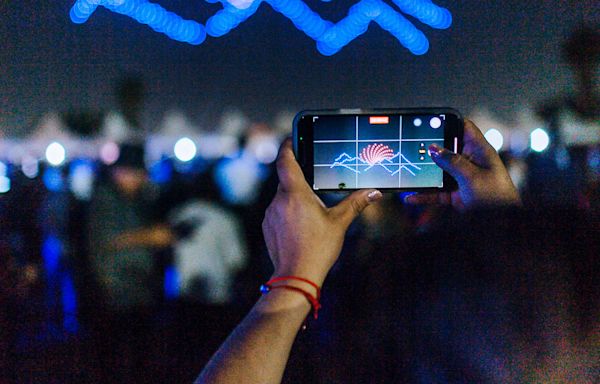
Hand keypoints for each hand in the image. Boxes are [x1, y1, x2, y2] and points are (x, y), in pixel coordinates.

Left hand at [262, 139, 382, 285]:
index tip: (293, 139)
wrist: (296, 276)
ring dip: (295, 199)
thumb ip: (355, 203)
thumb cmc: (318, 248)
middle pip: (287, 180)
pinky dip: (288, 213)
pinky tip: (301, 226)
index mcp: (295, 194)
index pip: (285, 160)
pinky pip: (277, 212)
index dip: (288, 146)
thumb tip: (374, 192)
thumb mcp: (339, 223)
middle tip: (315, 186)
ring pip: (283, 197)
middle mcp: (278, 200)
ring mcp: (270, 214)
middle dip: (300, 181)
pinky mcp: (267, 226)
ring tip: (311, 213)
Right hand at [406, 120, 519, 208]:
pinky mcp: (454, 194)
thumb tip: (433, 149)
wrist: (501, 222)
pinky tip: (411, 197)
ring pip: (438, 172)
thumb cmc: (494, 196)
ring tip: (407, 171)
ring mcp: (461, 178)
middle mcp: (469, 162)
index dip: (450, 121)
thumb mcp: (471, 176)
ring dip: (424, 174)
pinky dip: (424, 195)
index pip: (465, 128)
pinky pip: (435, 192)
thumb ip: (451, 161)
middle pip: (447, 149)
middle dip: (430, 149)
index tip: (432, 120)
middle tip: (412, 146)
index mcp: (479, 151)